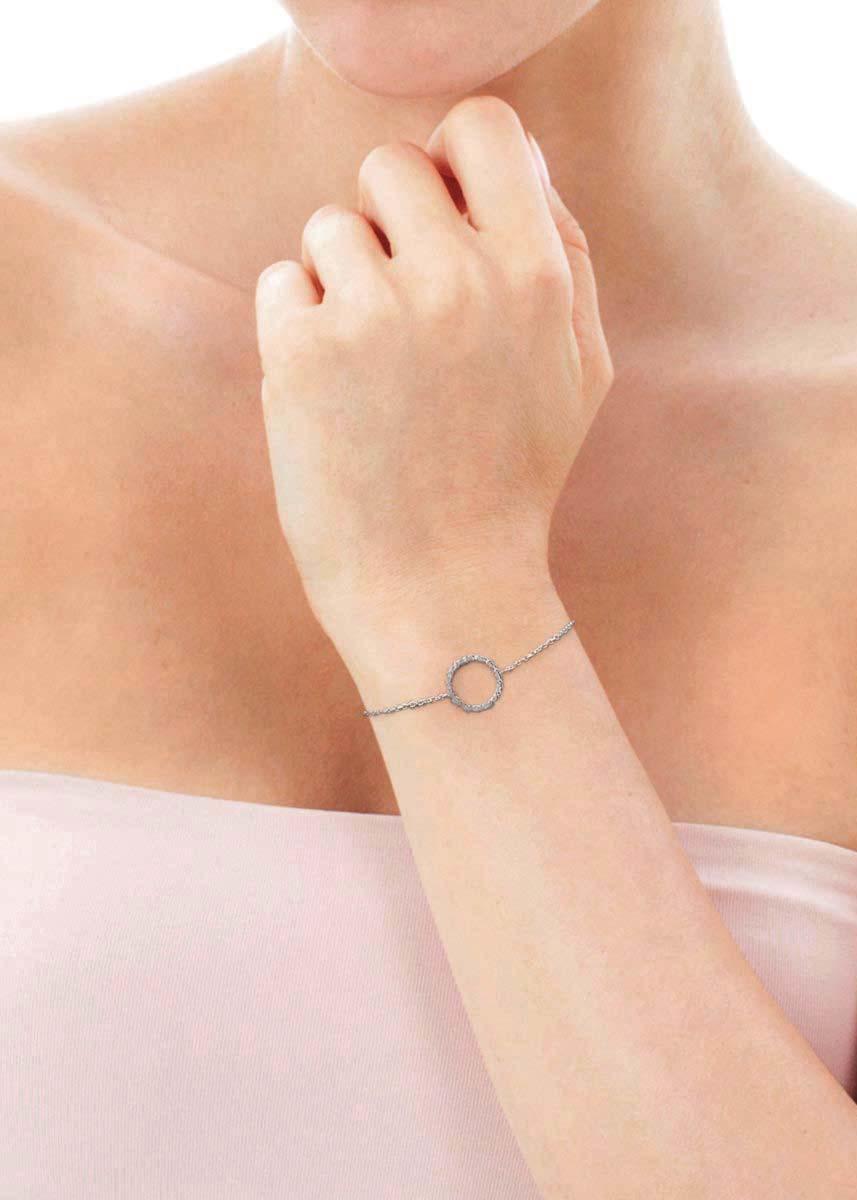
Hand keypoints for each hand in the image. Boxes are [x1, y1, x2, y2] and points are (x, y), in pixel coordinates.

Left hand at [254, 96, 612, 651]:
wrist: (440, 588)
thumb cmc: (512, 481)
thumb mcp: (581, 371)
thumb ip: (564, 255)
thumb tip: (519, 160)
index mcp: (535, 275)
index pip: (483, 125)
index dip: (456, 156)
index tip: (445, 208)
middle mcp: (456, 279)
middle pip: (391, 164)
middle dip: (390, 223)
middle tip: (402, 305)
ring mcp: (373, 314)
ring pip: (328, 227)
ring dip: (341, 281)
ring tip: (372, 369)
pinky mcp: (301, 354)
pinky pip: (281, 283)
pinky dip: (297, 327)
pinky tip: (332, 394)